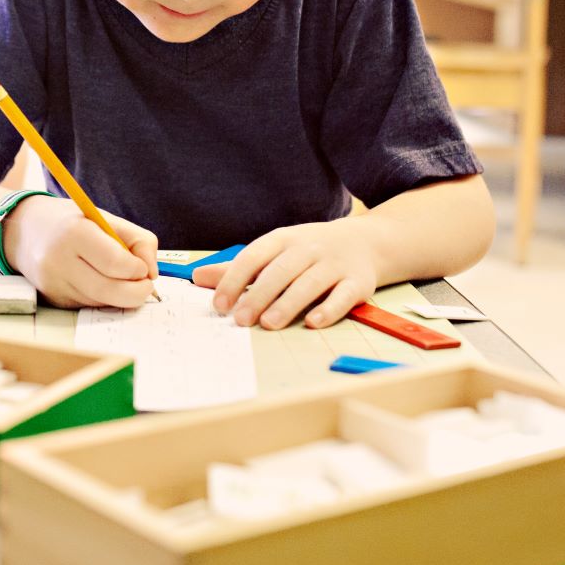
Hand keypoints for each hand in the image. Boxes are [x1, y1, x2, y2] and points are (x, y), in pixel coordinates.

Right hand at [3, 195, 158, 309]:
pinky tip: (98, 281)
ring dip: (120, 296)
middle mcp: (58, 261)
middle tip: (146, 286)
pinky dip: (102, 298)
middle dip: (136, 293)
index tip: (143, 268)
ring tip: (121, 279)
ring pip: (101, 302)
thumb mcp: (105, 218)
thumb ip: (138, 240)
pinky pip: (88, 305)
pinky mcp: (52, 299)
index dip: (137, 269)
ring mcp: (53, 284)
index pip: (114, 262)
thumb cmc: (72, 222)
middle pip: (109, 291)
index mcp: (73, 234)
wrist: (23, 231)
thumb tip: (152, 273)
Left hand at [193, 219, 377, 329]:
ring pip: (309, 283)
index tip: (219, 305)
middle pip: (280, 271)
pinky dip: (330, 309)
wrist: (367, 240)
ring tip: (269, 324)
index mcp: (282, 240)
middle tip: (240, 320)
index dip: (234, 280)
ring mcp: (335, 264)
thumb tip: (198, 277)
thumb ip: (239, 268)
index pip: (253, 257)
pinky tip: (314, 323)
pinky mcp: (358, 282)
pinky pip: (344, 296)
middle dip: (258, 295)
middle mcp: (308, 249)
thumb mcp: (274, 251)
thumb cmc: (309, 251)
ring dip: (288, 303)